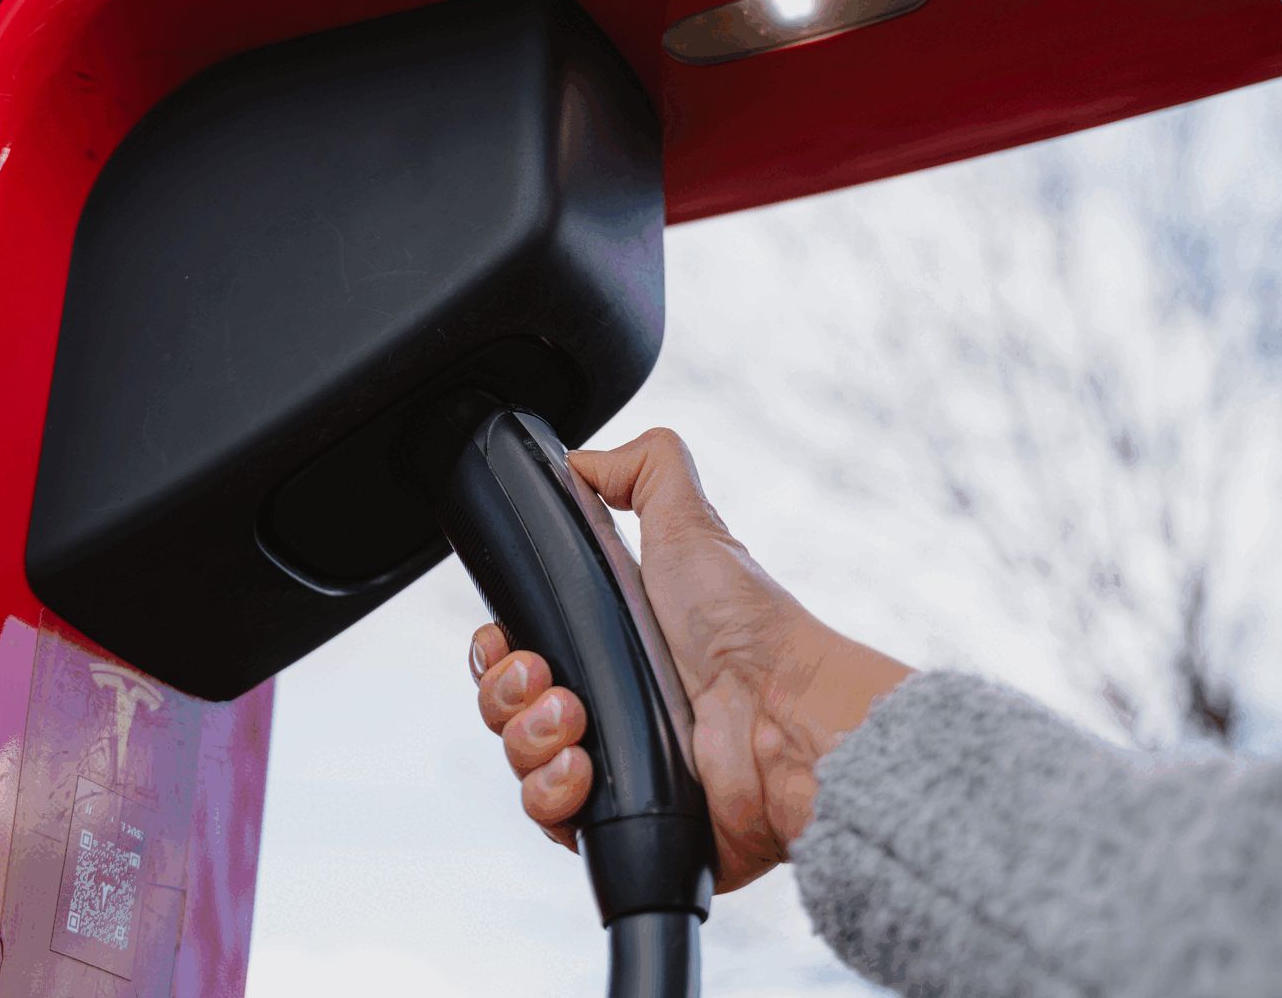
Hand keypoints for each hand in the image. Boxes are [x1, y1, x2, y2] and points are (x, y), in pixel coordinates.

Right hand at [469, 427, 910, 892]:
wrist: (783, 722)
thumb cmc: (747, 628)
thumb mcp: (691, 524)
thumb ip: (644, 471)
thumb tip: (583, 459)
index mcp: (608, 643)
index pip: (515, 653)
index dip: (498, 651)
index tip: (514, 642)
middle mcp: (604, 705)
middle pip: (501, 709)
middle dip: (505, 695)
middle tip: (550, 682)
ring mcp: (611, 768)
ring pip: (516, 763)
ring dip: (527, 740)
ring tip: (577, 725)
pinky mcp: (621, 823)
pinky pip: (548, 818)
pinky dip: (553, 794)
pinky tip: (585, 772)